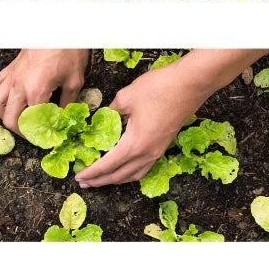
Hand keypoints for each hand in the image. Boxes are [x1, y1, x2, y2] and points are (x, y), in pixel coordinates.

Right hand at [0, 49, 88, 133]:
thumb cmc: (68, 50)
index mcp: (35, 92)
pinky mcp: (10, 67)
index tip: (49, 139)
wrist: (58, 26)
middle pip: (9, 119)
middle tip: (34, 134)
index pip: (31, 124)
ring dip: (6, 114)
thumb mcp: (74, 80)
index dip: (40, 136)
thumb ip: (68, 104)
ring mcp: (11, 76)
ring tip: (20, 118)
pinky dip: (1, 95)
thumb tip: (65, 120)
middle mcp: (18, 86)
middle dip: (21, 132)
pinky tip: (14, 96)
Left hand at [73, 61, 204, 187]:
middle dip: (100, 180)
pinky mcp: (163, 145)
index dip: (92, 172)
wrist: (189, 85)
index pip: (108, 164)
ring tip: (101, 179)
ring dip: (116, 179)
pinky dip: (130, 172)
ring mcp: (157, 151)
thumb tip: (99, 118)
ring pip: (134, 174)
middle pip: (120, 175)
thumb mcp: (126, 97)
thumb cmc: (157, 89)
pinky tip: (123, 167)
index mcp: (135, 144)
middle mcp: (147, 153)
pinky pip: (143, 167)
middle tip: (84, 182)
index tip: (79, 177)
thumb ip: (110, 111)